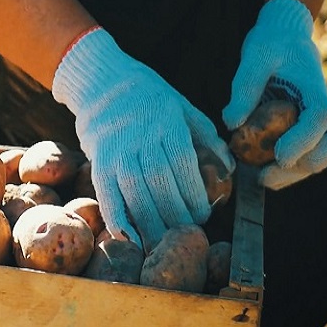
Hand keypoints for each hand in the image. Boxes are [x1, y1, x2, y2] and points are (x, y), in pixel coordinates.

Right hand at [52, 27, 234, 250]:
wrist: (101, 81)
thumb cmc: (148, 96)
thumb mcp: (183, 107)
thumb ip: (207, 137)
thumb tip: (229, 170)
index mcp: (166, 124)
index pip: (183, 166)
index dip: (194, 196)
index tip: (203, 216)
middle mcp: (140, 138)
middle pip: (159, 184)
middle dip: (175, 216)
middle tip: (185, 236)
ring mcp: (116, 150)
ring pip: (134, 193)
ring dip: (149, 224)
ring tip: (160, 246)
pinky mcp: (97, 160)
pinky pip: (105, 192)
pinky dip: (115, 217)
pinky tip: (127, 237)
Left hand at [222, 0, 326, 188]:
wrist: (283, 36)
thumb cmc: (270, 44)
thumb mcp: (254, 58)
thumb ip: (245, 88)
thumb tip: (231, 123)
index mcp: (314, 90)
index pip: (320, 120)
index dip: (303, 141)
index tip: (280, 157)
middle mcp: (322, 108)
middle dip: (302, 166)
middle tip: (265, 176)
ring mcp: (317, 120)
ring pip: (321, 155)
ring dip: (295, 173)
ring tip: (261, 179)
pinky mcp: (304, 127)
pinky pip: (306, 153)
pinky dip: (288, 168)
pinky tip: (261, 171)